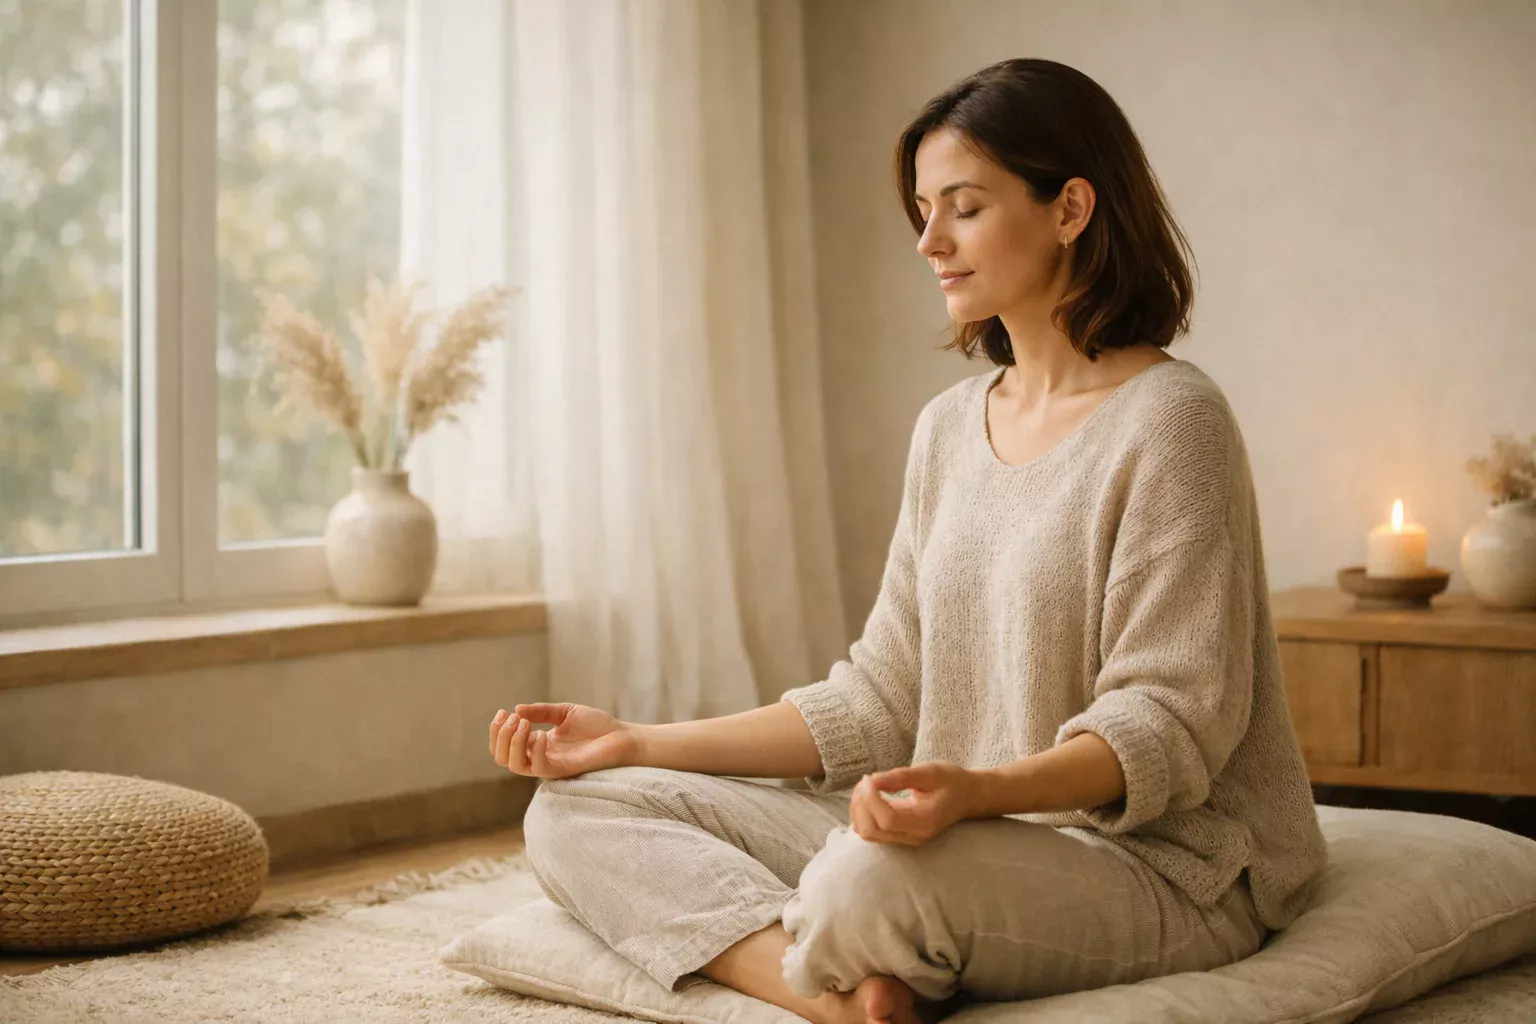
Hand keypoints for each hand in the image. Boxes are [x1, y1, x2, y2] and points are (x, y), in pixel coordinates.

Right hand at [489, 703, 633, 779]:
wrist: (621, 736)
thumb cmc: (597, 725)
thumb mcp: (564, 712)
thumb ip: (541, 711)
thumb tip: (516, 709)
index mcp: (538, 744)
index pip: (505, 746)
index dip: (498, 730)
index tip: (503, 711)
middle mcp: (540, 757)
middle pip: (503, 758)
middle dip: (500, 737)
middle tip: (512, 718)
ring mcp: (550, 765)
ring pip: (516, 765)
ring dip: (513, 743)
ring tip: (523, 724)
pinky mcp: (563, 770)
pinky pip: (540, 767)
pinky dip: (535, 750)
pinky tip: (541, 734)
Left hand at [848, 761, 976, 846]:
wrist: (966, 796)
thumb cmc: (950, 781)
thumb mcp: (929, 772)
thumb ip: (900, 777)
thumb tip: (872, 780)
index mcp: (925, 820)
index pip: (887, 819)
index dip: (870, 799)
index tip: (869, 778)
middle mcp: (915, 835)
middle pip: (871, 830)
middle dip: (861, 804)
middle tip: (867, 780)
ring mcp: (906, 839)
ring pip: (867, 833)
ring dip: (859, 809)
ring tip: (868, 786)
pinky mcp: (899, 836)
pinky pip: (871, 831)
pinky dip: (863, 814)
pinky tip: (870, 796)